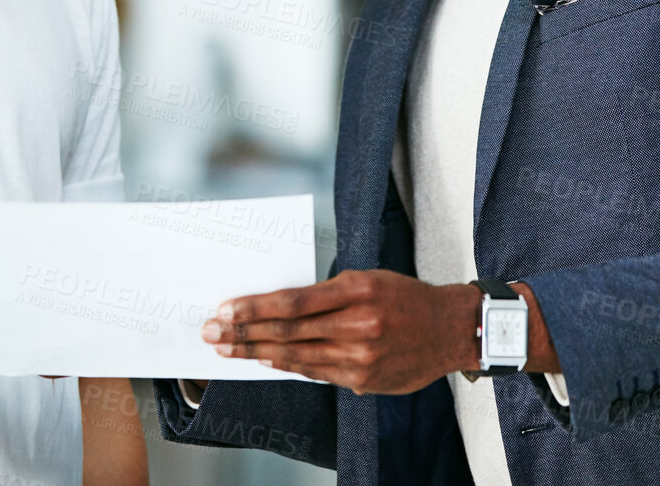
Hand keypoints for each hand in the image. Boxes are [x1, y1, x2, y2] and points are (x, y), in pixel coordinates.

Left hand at [198, 269, 482, 395]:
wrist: (450, 329)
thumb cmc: (404, 297)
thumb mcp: (367, 279)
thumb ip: (326, 294)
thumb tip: (278, 306)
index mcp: (357, 289)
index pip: (293, 300)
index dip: (254, 308)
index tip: (225, 310)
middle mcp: (358, 324)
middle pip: (288, 330)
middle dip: (244, 333)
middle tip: (209, 333)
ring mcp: (361, 355)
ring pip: (296, 355)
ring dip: (256, 353)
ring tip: (226, 350)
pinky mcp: (364, 378)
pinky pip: (317, 371)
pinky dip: (288, 365)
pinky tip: (265, 360)